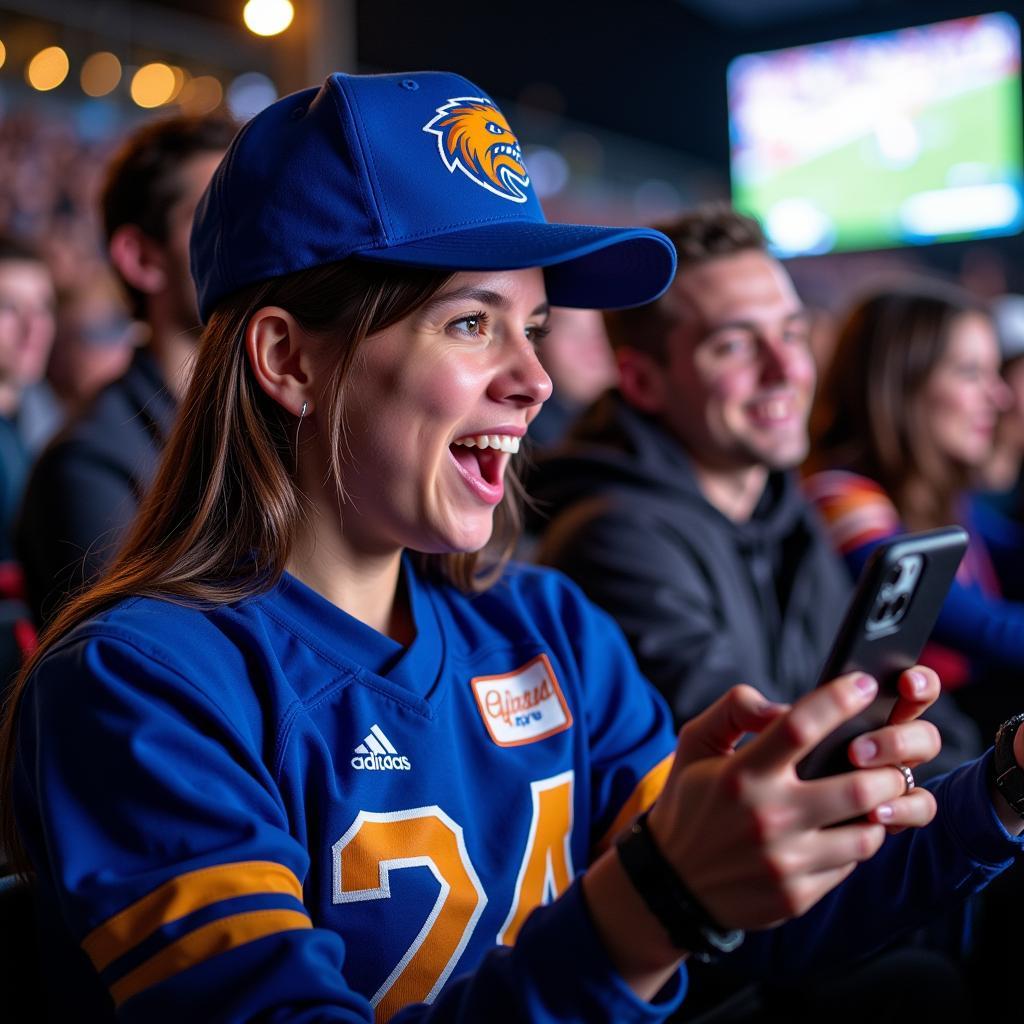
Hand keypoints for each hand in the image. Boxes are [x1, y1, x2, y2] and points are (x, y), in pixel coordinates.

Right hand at [647, 673, 931, 932]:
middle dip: (888, 771)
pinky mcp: (796, 895)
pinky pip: (849, 865)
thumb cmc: (690, 801)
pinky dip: (852, 844)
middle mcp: (766, 817)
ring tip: (871, 800)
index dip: (839, 699)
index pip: (799, 726)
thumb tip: (783, 707)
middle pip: (857, 788)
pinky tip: (840, 833)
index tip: (864, 684)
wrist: (670, 884)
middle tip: (890, 761)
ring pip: (866, 834)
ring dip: (877, 813)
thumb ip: (734, 710)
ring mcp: (784, 861)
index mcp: (741, 774)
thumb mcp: (695, 744)